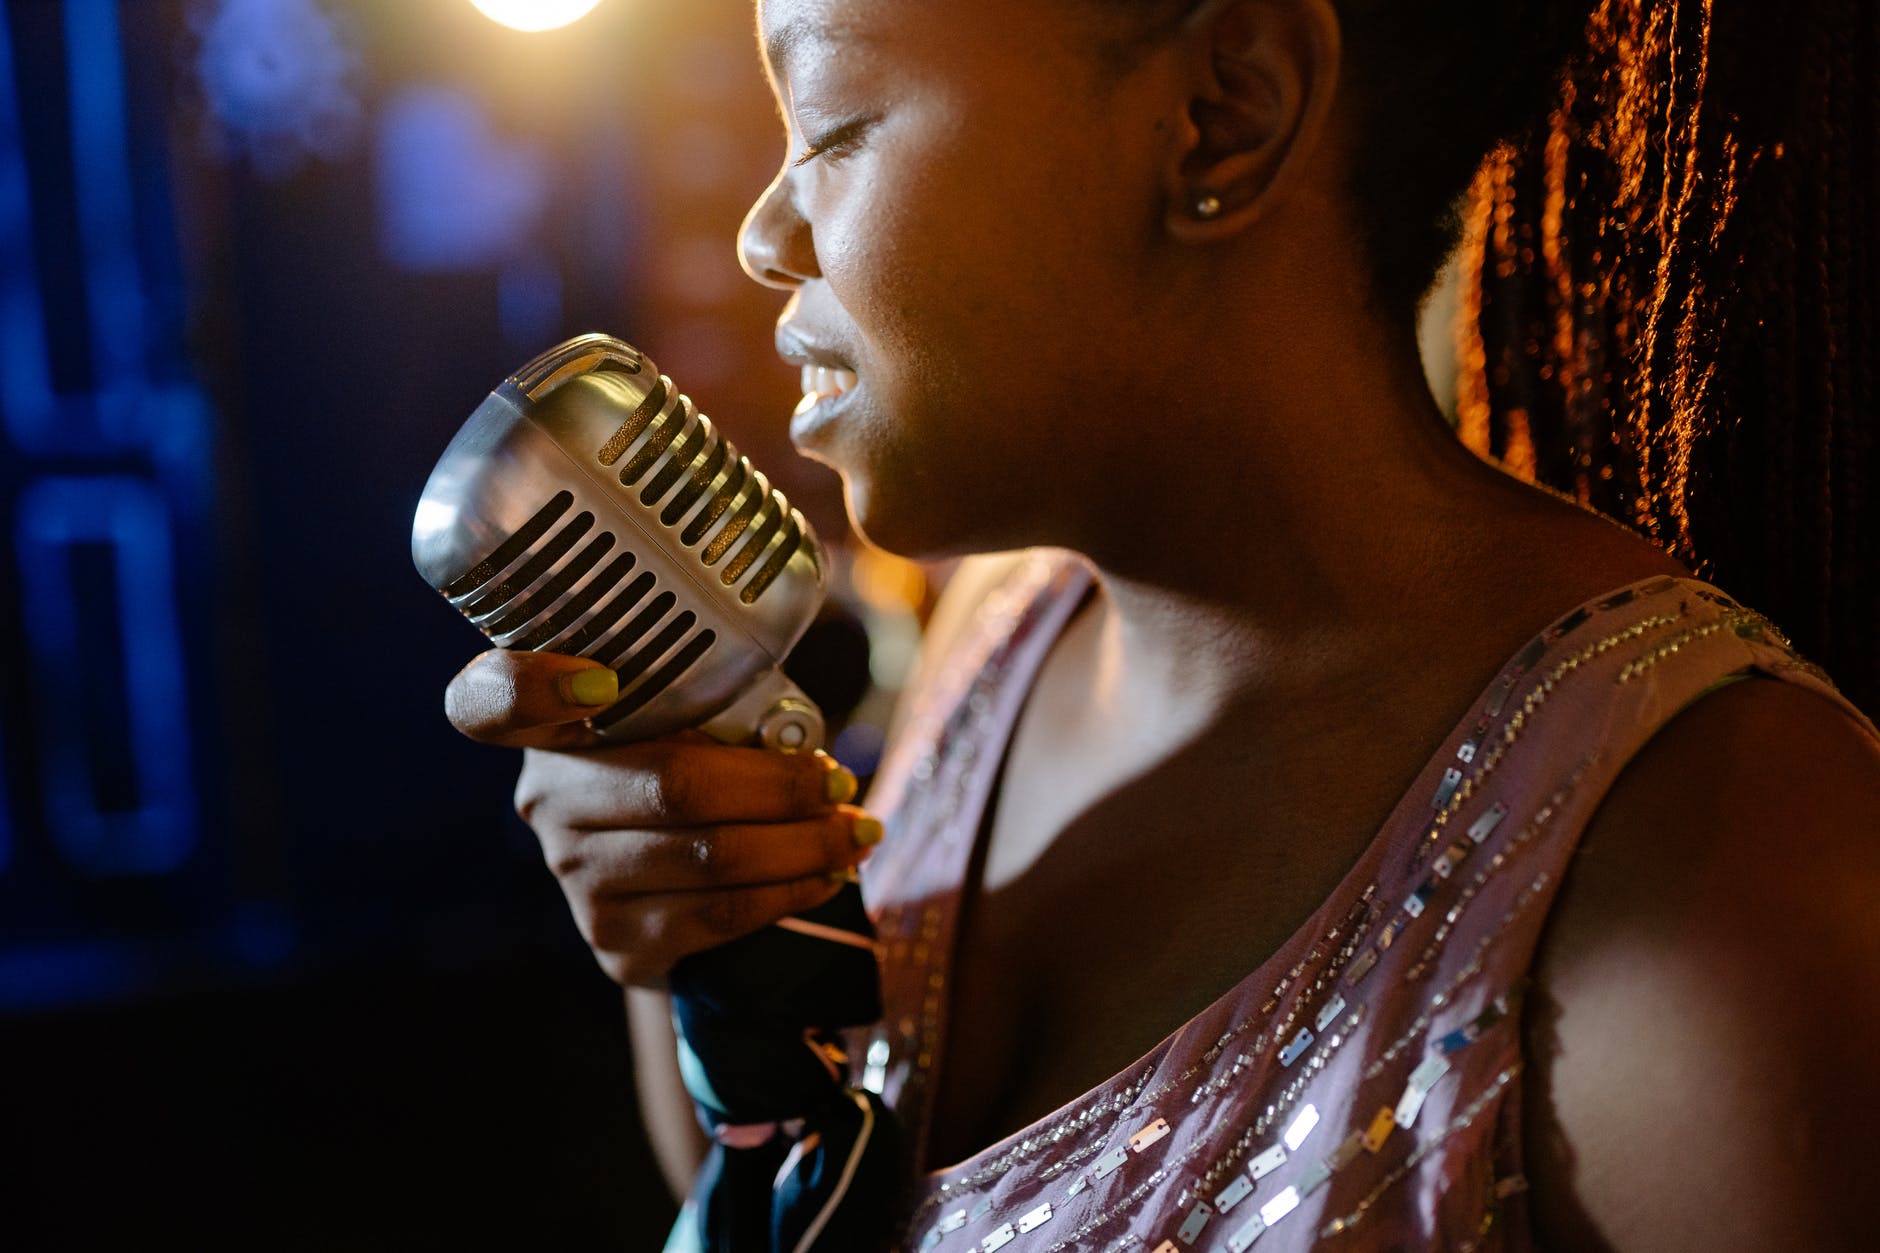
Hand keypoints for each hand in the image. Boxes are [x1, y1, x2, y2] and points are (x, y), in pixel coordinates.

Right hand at [445, 649, 878, 985]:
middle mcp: (547, 803)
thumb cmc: (688, 768)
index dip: (536, 686)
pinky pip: (722, 916)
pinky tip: (829, 873)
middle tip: (840, 782)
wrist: (664, 883)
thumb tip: (801, 740)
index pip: (494, 700)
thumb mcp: (688, 721)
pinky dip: (791, 891)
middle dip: (780, 787)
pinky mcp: (614, 940)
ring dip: (805, 846)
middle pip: (675, 788)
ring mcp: (575, 878)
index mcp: (552, 728)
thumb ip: (717, 705)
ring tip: (857, 831)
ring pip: (711, 858)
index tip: (599, 680)